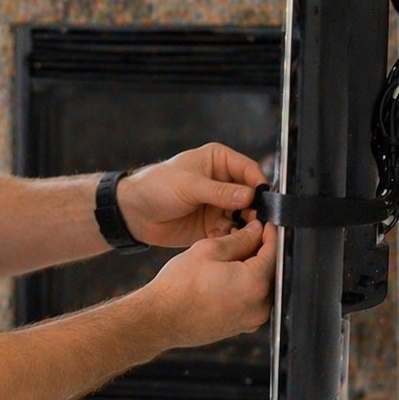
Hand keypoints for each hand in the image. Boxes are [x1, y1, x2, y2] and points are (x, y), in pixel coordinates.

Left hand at [116, 143, 267, 247]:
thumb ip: (219, 192)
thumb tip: (250, 195)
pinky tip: (221, 238)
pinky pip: (232, 231)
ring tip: (238, 232)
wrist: (135, 213)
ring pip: (244, 215)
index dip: (259, 184)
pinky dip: (231, 236)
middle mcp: (223, 182)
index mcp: (219, 161)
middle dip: (254, 209)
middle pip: (251, 195)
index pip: (249, 170)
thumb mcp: (189, 186)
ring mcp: (220, 204)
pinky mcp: (214, 224)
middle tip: (252, 221)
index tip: (263, 201)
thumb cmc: (157, 186)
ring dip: (244, 225)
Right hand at [143, 220, 277, 348]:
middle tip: (242, 236)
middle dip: (259, 250)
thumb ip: (240, 239)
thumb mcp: (210, 250)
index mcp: (255, 284)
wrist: (160, 320)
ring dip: (251, 268)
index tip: (262, 224)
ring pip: (261, 285)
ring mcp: (251, 320)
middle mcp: (259, 306)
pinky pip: (251, 300)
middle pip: (270, 269)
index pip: (274, 251)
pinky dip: (244, 285)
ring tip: (228, 257)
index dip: (269, 233)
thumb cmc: (178, 289)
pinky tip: (223, 276)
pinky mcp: (241, 326)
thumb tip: (256, 231)